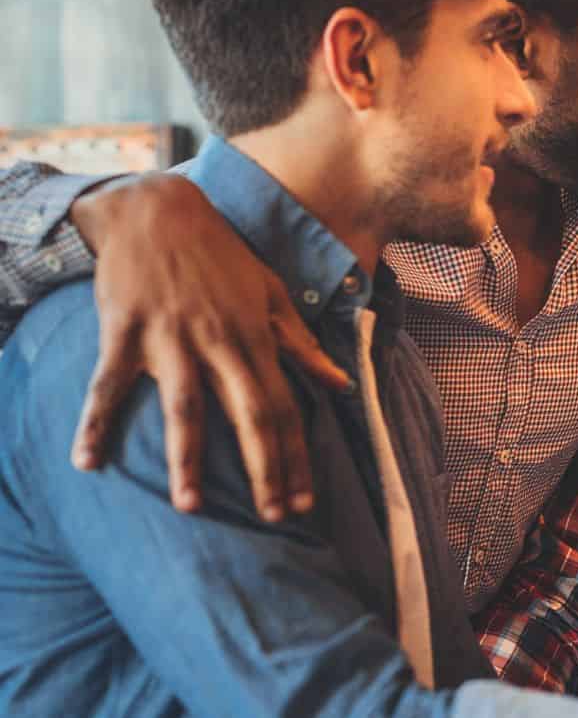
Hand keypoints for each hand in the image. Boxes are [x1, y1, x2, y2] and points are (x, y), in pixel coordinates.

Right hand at [67, 173, 349, 519]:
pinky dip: (95, 422)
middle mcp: (218, 342)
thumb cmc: (220, 256)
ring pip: (185, 407)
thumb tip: (340, 384)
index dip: (296, 455)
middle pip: (249, 414)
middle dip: (264, 468)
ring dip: (188, 459)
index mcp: (255, 338)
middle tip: (271, 518)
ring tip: (193, 507)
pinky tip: (87, 462)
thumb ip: (301, 344)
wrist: (156, 210)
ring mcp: (170, 338)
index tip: (303, 500)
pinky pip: (108, 385)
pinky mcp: (124, 330)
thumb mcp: (271, 292)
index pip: (285, 406)